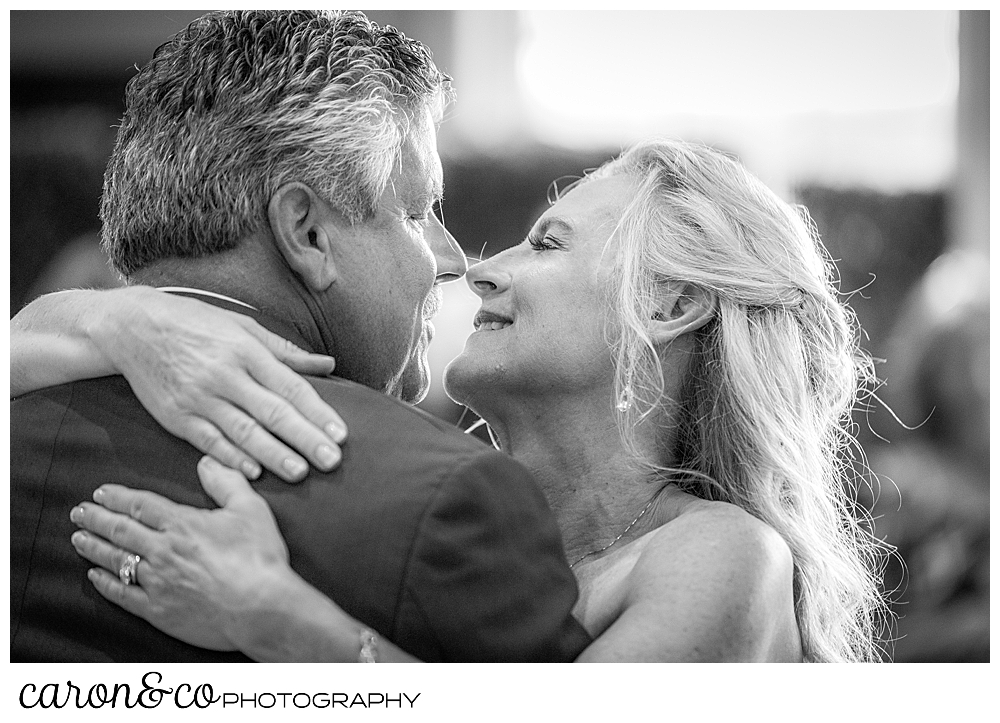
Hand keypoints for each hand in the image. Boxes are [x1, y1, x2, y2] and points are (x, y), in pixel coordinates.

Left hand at [70, 457, 295, 652]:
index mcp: (182, 524)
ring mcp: (157, 582)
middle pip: (120, 530)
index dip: (118, 497)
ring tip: (79, 538)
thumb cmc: (260, 558)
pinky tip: (95, 576)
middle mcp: (163, 551)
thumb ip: (227, 482)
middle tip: (79, 512)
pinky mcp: (158, 610)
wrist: (262, 608)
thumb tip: (207, 463)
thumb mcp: (251, 509)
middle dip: (96, 519)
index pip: (141, 505)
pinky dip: (106, 583)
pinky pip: (122, 595)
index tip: (101, 492)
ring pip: (116, 560)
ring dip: (94, 547)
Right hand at [92, 287, 347, 481]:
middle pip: (272, 412)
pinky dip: (231, 458)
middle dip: (305, 439)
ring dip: (273, 455)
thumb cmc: (194, 323)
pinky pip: (209, 441)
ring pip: (243, 432)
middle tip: (332, 461)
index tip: (341, 434)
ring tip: (300, 472)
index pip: (290, 387)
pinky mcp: (176, 416)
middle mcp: (224, 375)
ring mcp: (199, 398)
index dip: (317, 412)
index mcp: (245, 350)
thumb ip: (286, 351)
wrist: (131, 327)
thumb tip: (328, 364)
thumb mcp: (242, 327)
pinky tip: (253, 472)